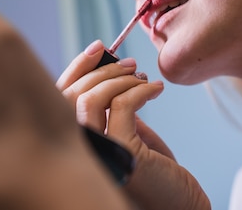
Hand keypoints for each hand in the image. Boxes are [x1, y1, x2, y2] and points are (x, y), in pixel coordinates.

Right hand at [57, 43, 210, 209]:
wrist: (181, 207)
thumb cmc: (155, 177)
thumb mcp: (127, 137)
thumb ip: (111, 114)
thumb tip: (109, 77)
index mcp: (75, 145)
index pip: (59, 100)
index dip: (76, 69)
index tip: (99, 48)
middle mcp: (78, 152)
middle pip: (70, 97)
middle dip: (101, 69)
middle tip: (130, 63)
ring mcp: (97, 154)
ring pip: (90, 99)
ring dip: (119, 78)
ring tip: (142, 76)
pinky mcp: (123, 154)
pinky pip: (123, 106)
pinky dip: (140, 90)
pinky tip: (156, 89)